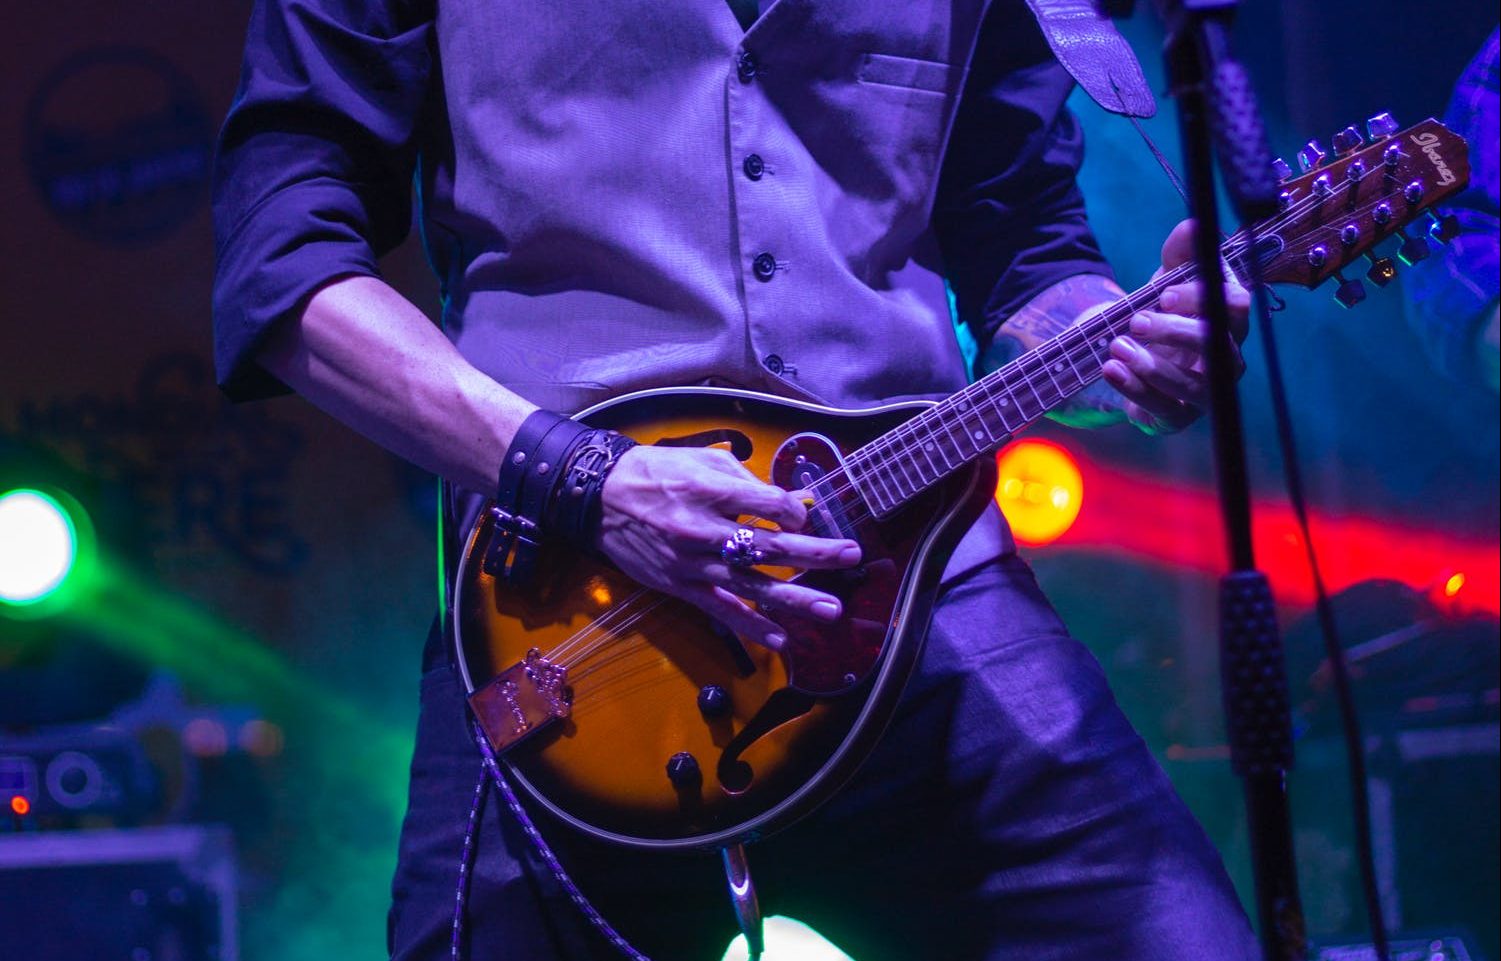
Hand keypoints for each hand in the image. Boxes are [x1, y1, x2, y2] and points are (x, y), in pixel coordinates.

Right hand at [597, 445, 861, 650]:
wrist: (599, 497)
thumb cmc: (655, 472)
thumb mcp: (700, 460)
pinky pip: (720, 611)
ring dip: (794, 598)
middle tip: (851, 556)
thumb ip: (745, 480)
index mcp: (710, 491)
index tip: (804, 515)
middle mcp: (703, 530)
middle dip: (815, 552)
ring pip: (752, 585)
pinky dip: (750, 627)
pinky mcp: (680, 586)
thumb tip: (787, 501)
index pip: (770, 505)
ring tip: (830, 609)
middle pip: (770, 545)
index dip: (795, 511)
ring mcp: (692, 563)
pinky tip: (780, 639)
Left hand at [1101, 219, 1250, 433]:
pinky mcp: (1179, 416)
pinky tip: (1111, 370)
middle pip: (1217, 347)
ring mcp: (1206, 391)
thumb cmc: (1163, 313)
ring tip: (1116, 347)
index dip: (1202, 299)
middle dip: (1175, 333)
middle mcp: (1227, 357)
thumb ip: (1180, 251)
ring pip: (1193, 385)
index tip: (1164, 294)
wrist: (1134, 356)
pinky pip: (1165, 410)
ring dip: (1151, 365)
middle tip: (1136, 321)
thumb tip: (1194, 225)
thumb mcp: (1166, 277)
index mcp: (1228, 318)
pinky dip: (1135, 390)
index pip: (1234, 305)